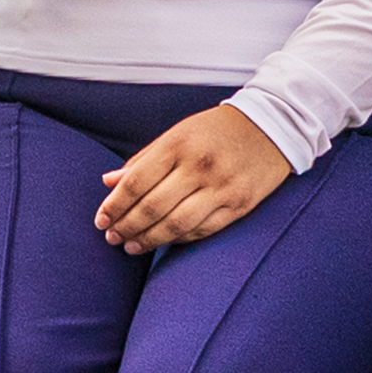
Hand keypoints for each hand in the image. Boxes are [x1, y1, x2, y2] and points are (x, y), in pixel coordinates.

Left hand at [95, 105, 291, 254]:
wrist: (270, 127)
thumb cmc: (215, 130)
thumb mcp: (176, 134)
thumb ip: (143, 160)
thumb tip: (109, 182)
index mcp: (177, 144)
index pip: (136, 182)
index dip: (114, 205)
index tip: (101, 219)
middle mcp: (198, 167)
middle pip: (152, 207)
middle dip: (127, 226)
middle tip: (111, 237)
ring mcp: (221, 188)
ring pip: (176, 224)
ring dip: (149, 239)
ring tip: (131, 246)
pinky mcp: (239, 205)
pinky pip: (203, 230)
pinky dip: (179, 239)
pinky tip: (163, 242)